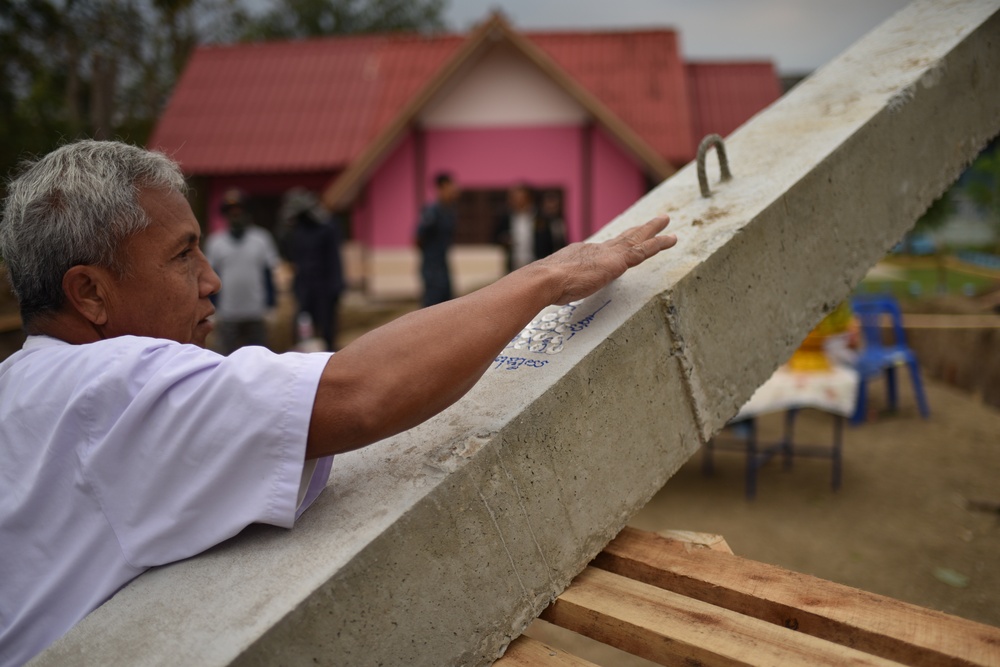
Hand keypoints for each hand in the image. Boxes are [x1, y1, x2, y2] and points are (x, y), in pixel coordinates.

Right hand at [535, 216, 676, 304]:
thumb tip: (555, 288)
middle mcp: (596, 249)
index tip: (624, 240)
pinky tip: (670, 240)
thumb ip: (561, 283)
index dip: (615, 245)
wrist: (547, 279)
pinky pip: (643, 251)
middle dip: (637, 231)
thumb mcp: (556, 282)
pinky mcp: (617, 262)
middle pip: (622, 238)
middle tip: (653, 221)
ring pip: (636, 239)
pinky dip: (657, 244)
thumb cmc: (546, 286)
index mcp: (581, 254)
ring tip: (665, 220)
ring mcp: (607, 254)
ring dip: (652, 230)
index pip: (603, 249)